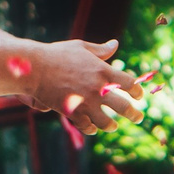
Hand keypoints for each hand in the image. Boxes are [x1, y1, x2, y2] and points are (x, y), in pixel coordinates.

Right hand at [18, 39, 144, 132]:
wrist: (35, 67)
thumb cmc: (57, 54)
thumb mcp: (81, 47)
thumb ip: (100, 50)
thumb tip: (115, 44)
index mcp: (103, 71)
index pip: (129, 83)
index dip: (136, 90)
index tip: (139, 95)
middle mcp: (98, 88)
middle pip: (123, 106)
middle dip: (134, 114)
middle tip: (138, 117)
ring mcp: (86, 102)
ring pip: (106, 122)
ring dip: (111, 126)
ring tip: (113, 127)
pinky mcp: (72, 112)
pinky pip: (86, 126)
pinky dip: (91, 128)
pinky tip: (92, 128)